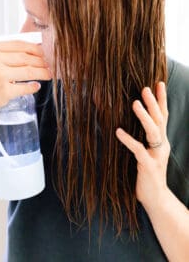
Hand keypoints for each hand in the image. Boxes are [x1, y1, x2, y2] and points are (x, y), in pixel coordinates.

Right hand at [0, 40, 51, 122]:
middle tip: (49, 64)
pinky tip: (36, 86)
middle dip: (41, 61)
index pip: (17, 44)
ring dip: (42, 72)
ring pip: (28, 71)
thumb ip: (1, 52)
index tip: (43, 52)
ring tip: (49, 74)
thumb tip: (30, 50)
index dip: (34, 48)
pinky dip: (33, 87)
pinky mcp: (4, 92)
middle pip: (25, 57)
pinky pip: (25, 88)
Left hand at [116, 82, 170, 210]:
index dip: (162, 99)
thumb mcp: (148, 153)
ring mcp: (156, 155)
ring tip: (135, 103)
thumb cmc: (148, 174)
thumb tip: (131, 122)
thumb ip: (145, 139)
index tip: (159, 83)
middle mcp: (162, 145)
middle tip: (146, 88)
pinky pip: (138, 150)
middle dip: (154, 102)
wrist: (156, 199)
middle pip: (160, 120)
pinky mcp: (148, 166)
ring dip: (145, 117)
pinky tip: (118, 131)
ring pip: (153, 132)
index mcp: (161, 141)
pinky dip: (129, 139)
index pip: (163, 116)